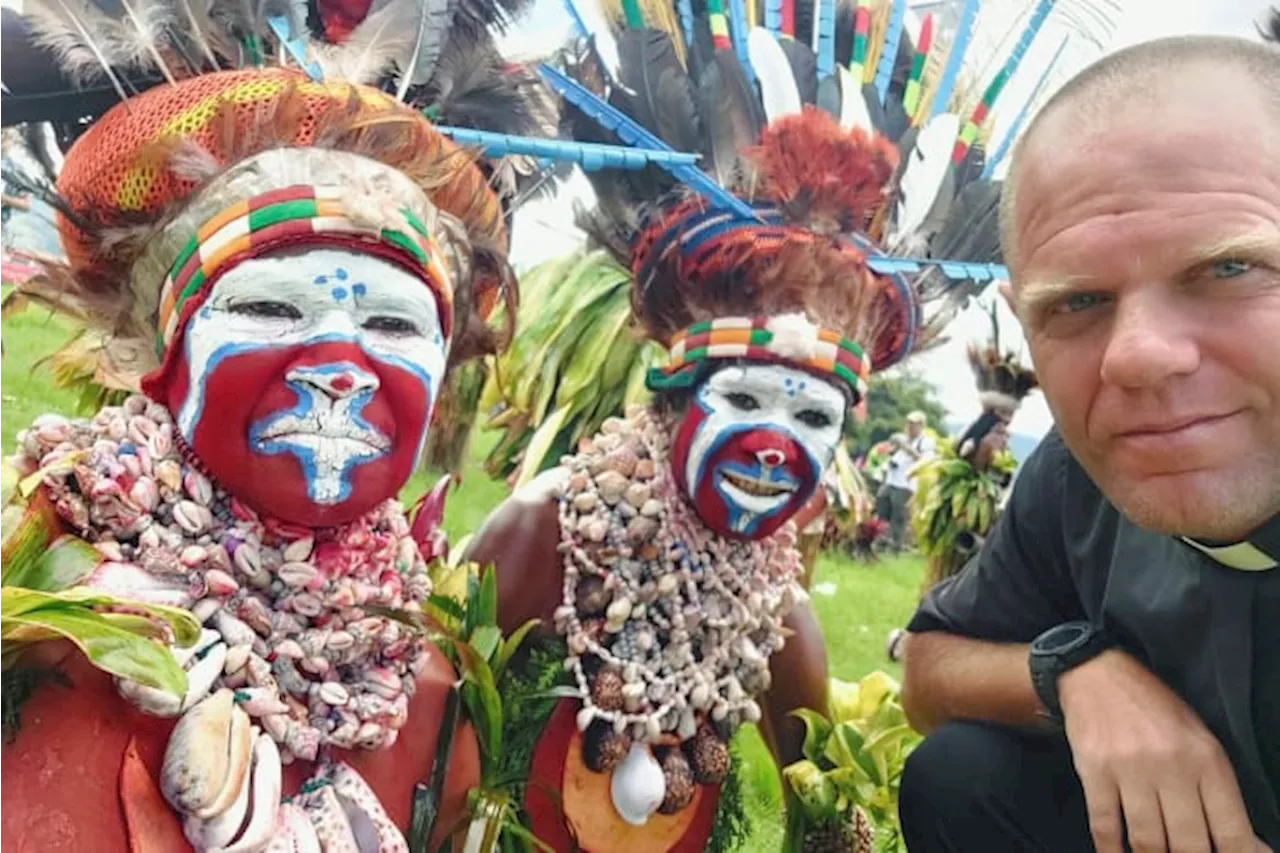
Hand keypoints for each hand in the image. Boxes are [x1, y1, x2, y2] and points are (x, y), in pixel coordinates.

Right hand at [1060, 650, 1269, 852]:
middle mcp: (1172, 765)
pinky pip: (1105, 825)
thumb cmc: (1154, 711)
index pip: (1232, 829)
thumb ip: (1220, 794)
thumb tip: (1249, 846)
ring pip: (1148, 841)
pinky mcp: (1095, 770)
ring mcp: (1131, 769)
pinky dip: (1110, 849)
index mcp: (1206, 759)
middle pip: (1189, 844)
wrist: (1099, 674)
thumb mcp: (1200, 742)